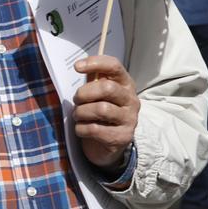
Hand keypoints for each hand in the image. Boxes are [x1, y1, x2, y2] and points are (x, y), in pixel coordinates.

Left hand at [72, 56, 140, 170]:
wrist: (108, 145)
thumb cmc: (100, 113)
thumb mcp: (98, 94)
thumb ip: (93, 79)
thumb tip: (80, 65)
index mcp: (125, 84)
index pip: (114, 66)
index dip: (95, 63)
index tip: (77, 67)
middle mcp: (131, 100)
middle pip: (107, 88)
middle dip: (84, 93)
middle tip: (76, 100)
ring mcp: (130, 119)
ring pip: (101, 109)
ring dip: (81, 112)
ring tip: (78, 116)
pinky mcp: (123, 137)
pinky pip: (96, 129)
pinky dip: (81, 128)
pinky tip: (81, 129)